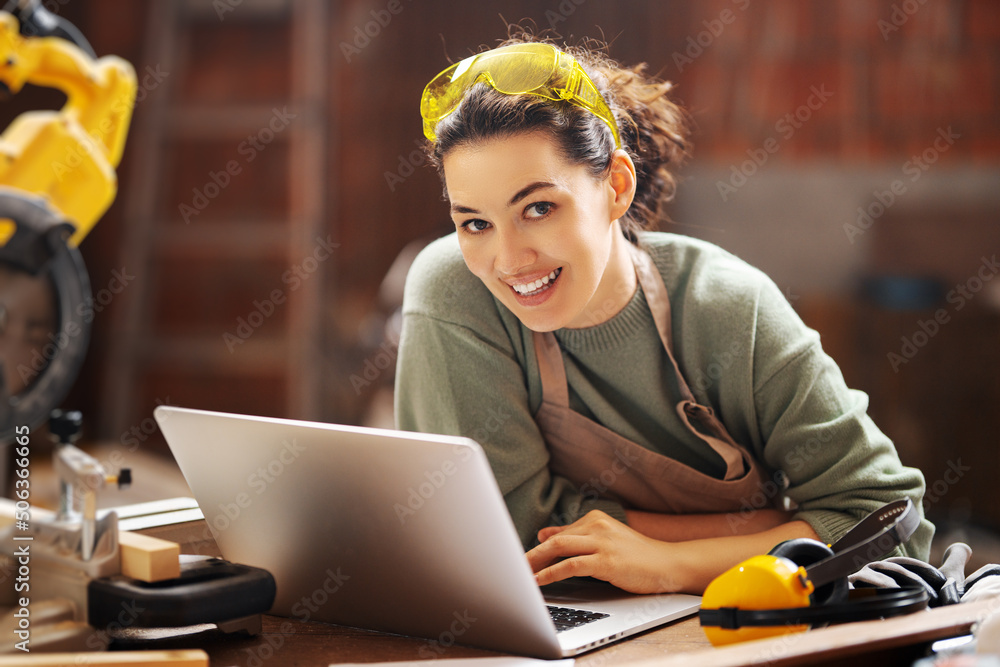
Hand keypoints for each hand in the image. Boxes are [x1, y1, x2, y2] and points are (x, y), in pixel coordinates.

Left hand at [526, 510, 681, 593]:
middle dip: (531, 554)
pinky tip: (539, 581)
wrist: (667, 564)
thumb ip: (575, 536)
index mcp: (595, 519)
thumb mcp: (604, 540)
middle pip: (554, 539)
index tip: (520, 558)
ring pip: (559, 548)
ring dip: (535, 562)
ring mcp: (602, 542)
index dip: (538, 548)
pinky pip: (571, 565)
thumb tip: (544, 534)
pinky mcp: (606, 560)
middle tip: (512, 565)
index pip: (559, 534)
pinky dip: (551, 574)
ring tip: (520, 574)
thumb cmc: (637, 556)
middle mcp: (597, 526)